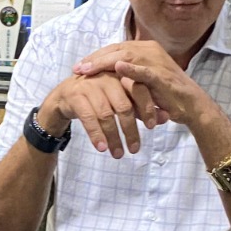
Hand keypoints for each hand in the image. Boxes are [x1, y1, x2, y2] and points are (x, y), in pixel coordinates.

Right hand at [37, 68, 165, 157]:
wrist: (64, 96)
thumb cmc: (98, 98)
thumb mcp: (120, 101)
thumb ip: (141, 108)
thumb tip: (165, 118)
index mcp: (121, 75)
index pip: (139, 90)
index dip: (147, 108)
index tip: (152, 127)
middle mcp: (106, 78)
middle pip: (124, 106)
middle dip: (131, 130)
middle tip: (135, 149)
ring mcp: (90, 86)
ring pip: (107, 115)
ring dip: (113, 137)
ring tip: (119, 154)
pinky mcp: (75, 96)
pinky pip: (89, 118)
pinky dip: (96, 134)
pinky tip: (102, 148)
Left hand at [72, 40, 212, 126]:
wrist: (190, 105)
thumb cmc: (165, 94)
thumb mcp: (141, 82)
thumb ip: (126, 75)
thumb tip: (104, 77)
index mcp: (145, 49)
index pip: (115, 48)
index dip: (96, 57)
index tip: (79, 66)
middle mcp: (150, 50)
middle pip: (116, 49)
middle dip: (95, 59)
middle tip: (77, 68)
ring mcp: (157, 61)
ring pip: (126, 56)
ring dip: (105, 63)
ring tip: (88, 70)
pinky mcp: (162, 75)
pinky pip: (145, 70)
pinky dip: (132, 68)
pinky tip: (118, 67)